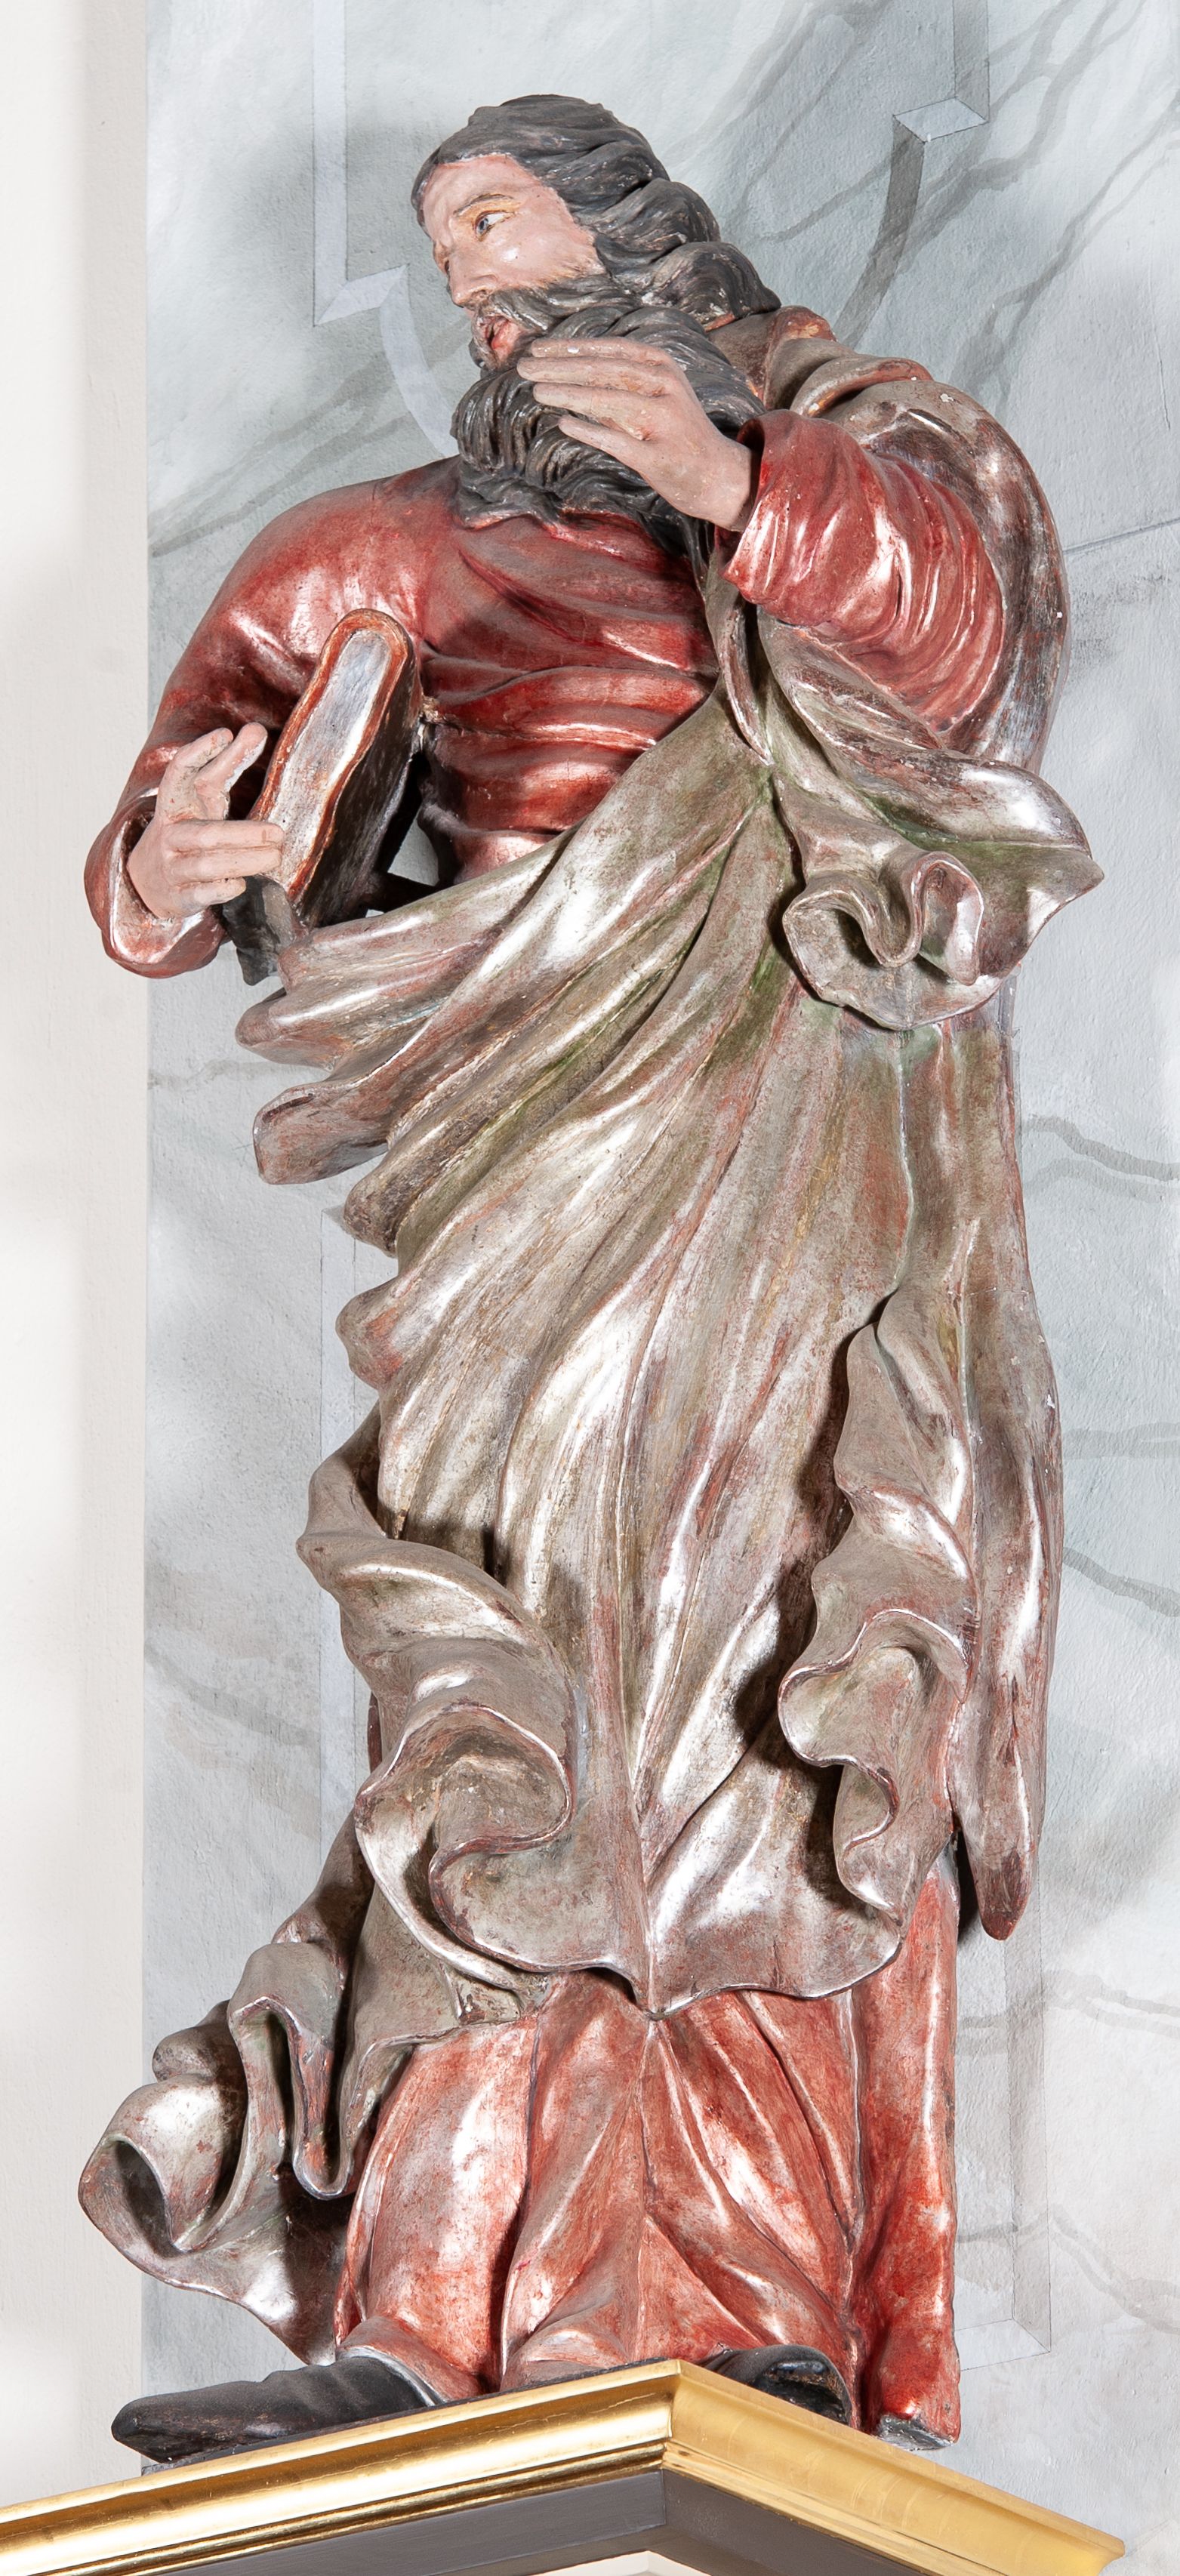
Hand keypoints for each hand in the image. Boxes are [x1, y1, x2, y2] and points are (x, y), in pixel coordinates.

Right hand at [127, 723, 284, 920]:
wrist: (145, 882)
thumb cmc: (185, 829)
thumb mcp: (202, 797)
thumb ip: (227, 764)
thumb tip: (256, 728)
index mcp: (173, 803)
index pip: (178, 773)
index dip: (198, 752)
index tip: (224, 734)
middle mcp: (170, 834)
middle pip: (206, 833)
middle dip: (244, 834)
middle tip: (278, 832)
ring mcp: (173, 866)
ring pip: (208, 864)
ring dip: (245, 861)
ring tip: (274, 857)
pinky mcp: (180, 896)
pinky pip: (203, 893)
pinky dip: (224, 889)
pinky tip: (242, 883)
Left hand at [517, 340, 756, 529]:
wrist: (718, 475)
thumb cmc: (678, 435)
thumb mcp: (653, 398)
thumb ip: (618, 386)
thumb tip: (568, 374)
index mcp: (661, 366)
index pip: (608, 350)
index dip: (571, 348)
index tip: (537, 348)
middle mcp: (664, 386)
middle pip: (603, 371)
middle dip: (560, 367)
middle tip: (524, 367)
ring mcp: (663, 420)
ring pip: (607, 400)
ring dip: (567, 393)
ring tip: (535, 391)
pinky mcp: (658, 456)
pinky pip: (617, 440)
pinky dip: (589, 431)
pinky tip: (563, 423)